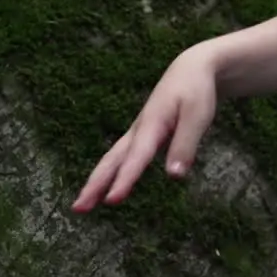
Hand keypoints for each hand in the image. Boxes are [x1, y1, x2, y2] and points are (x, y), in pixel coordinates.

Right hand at [70, 45, 217, 211]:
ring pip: (113, 159)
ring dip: (97, 181)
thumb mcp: (198, 116)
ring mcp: (138, 132)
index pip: (137, 157)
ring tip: (82, 205)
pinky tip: (105, 187)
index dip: (125, 179)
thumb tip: (174, 176)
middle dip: (95, 184)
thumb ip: (185, 145)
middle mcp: (139, 130)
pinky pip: (121, 157)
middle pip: (112, 160)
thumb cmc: (197, 91)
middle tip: (78, 208)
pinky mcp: (142, 135)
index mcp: (152, 124)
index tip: (112, 200)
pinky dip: (110, 173)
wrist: (191, 68)